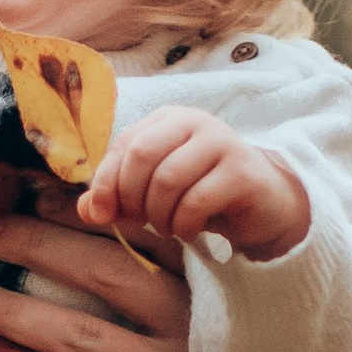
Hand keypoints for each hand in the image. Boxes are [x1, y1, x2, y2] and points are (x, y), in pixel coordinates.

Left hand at [0, 202, 351, 351]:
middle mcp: (199, 338)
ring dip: (9, 310)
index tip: (33, 192)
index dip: (87, 212)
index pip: (146, 239)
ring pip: (77, 338)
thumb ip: (184, 315)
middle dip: (35, 242)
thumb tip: (104, 268)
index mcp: (216, 307)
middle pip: (104, 273)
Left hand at [78, 104, 308, 260]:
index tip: (104, 214)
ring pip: (167, 180)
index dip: (105, 183)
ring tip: (167, 227)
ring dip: (159, 216)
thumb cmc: (203, 193)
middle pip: (141, 156)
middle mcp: (194, 121)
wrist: (264, 204)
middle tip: (141, 222)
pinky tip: (188, 231)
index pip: (123, 146)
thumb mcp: (154, 193)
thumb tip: (87, 210)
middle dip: (132, 198)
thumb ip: (118, 197)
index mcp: (168, 119)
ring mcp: (222, 142)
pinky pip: (195, 202)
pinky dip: (183, 225)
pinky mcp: (242, 171)